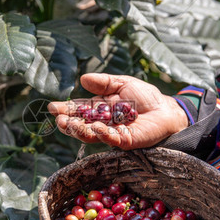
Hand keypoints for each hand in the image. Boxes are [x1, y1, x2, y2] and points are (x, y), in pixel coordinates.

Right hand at [48, 73, 188, 149]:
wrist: (166, 109)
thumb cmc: (145, 97)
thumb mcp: (122, 83)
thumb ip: (104, 82)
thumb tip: (83, 79)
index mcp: (99, 109)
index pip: (79, 110)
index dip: (66, 110)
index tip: (53, 108)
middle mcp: (102, 123)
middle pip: (81, 125)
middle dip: (68, 123)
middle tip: (59, 120)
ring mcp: (113, 134)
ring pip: (92, 135)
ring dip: (80, 130)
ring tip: (70, 124)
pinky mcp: (126, 141)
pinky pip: (112, 139)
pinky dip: (103, 134)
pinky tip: (95, 128)